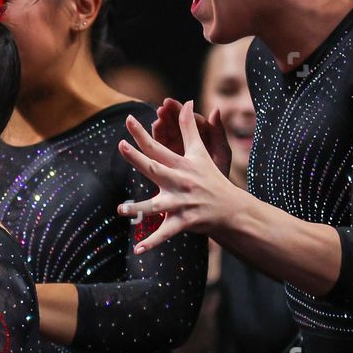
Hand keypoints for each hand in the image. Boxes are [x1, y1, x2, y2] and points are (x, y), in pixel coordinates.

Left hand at [117, 102, 241, 253]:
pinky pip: (166, 233)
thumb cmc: (212, 179)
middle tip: (122, 146)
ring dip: (139, 209)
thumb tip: (189, 101)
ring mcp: (182, 203)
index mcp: (182, 165)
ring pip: (158, 206)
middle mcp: (181, 182)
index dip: (143, 133)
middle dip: (139, 159)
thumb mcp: (202, 152)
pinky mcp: (184, 222)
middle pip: (156, 169)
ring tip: (121, 210)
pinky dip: (153, 242)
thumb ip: (191, 127)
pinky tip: (138, 250)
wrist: (231, 209)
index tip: (128, 119)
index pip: (159, 146)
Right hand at [148, 98, 232, 177]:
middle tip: (164, 106)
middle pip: (178, 126)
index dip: (185, 112)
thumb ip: (218, 133)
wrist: (210, 204)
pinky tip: (155, 128)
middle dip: (171, 115)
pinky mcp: (167, 164)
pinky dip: (157, 137)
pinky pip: (160, 149)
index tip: (176, 104)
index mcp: (202, 141)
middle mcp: (188, 146)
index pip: (193, 123)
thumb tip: (215, 110)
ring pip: (168, 136)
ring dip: (163, 125)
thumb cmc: (219, 179)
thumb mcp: (222, 155)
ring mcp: (176, 155)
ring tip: (158, 117)